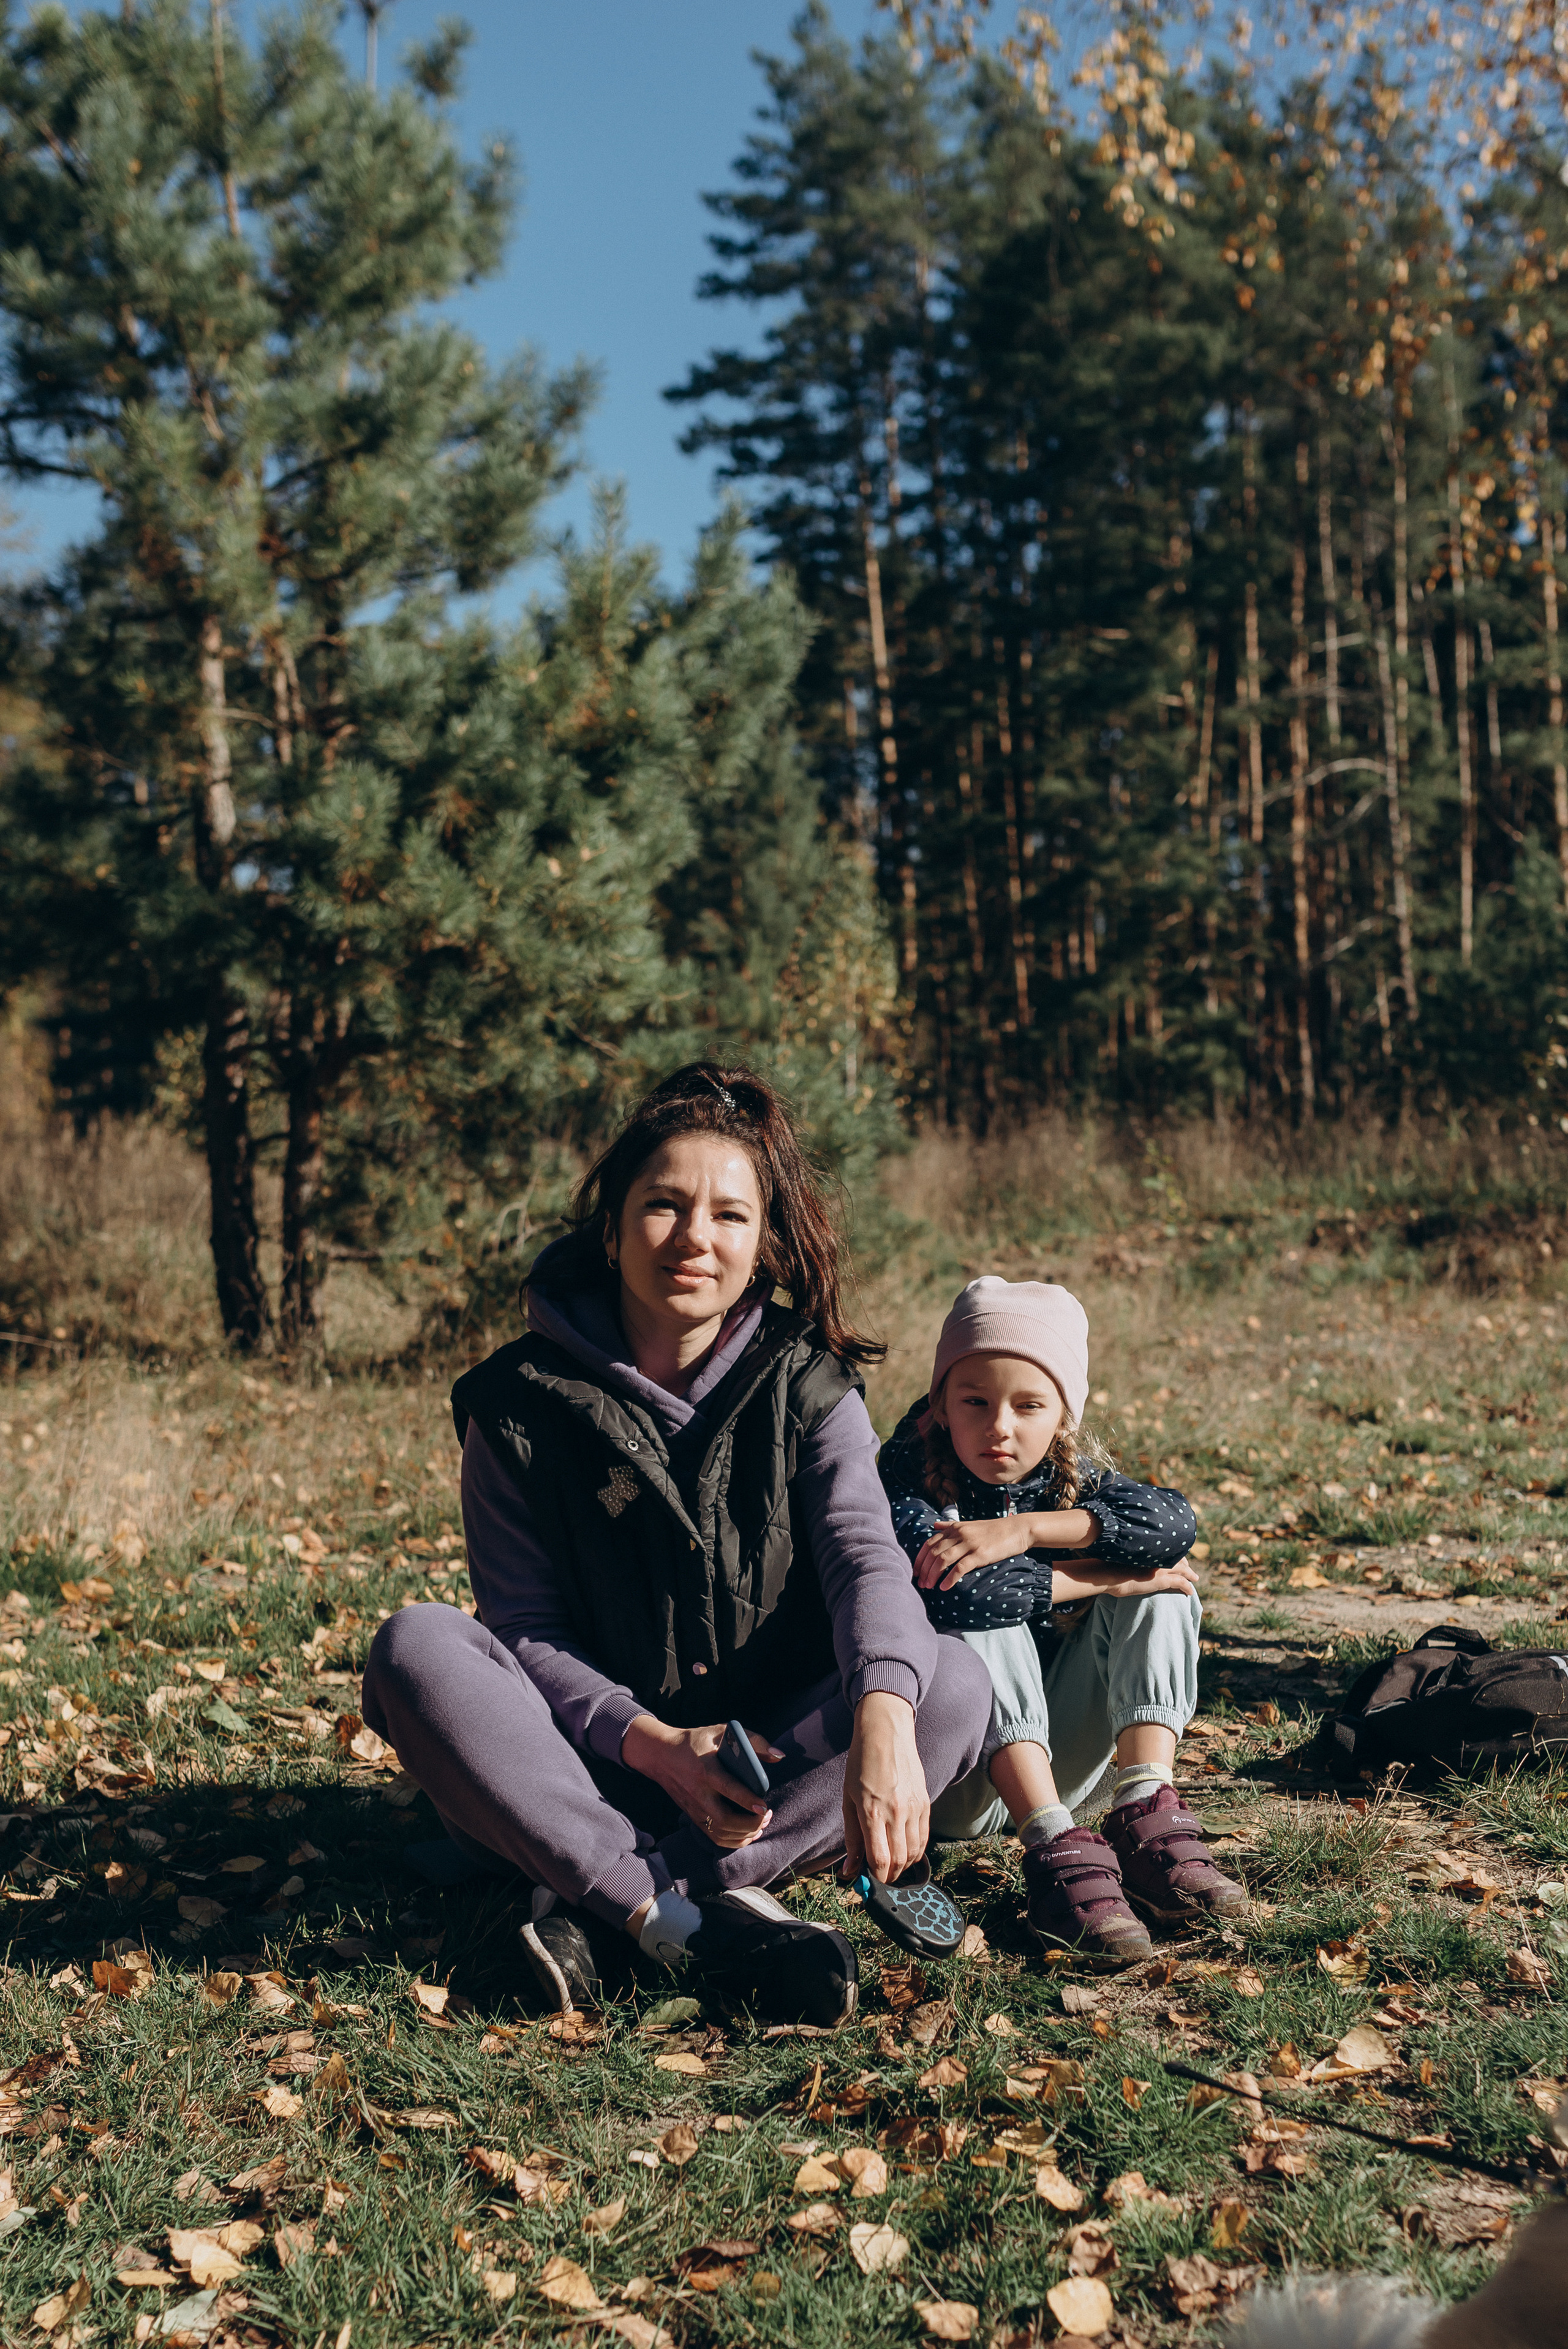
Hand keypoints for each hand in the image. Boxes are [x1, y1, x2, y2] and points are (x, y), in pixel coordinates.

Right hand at [621, 1715, 782, 1849]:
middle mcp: (699, 1793)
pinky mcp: (692, 1816)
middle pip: (725, 1819)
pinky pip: (714, 1837)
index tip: (764, 1806)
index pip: (728, 1788)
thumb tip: (779, 1756)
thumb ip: (752, 1741)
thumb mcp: (722, 1732)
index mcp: (706, 1770)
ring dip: (744, 1834)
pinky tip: (748, 1834)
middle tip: (767, 1815)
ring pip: (720, 1833)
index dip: (747, 1800)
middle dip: (750, 1824)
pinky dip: (733, 1841)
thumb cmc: (695, 1741)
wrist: (660, 1754)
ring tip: (761, 1824)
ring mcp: (694, 1808)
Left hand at [842, 1691, 927, 1884]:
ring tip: (892, 1866)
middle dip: (889, 1876)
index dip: (876, 1877)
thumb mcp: (848, 1800)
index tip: (870, 1881)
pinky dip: (916, 1851)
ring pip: (914, 1852)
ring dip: (903, 1866)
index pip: (879, 1859)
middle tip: (880, 1877)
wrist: (886, 1733)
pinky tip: (905, 1852)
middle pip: (898, 1861)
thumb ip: (851, 1838)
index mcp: (871, 1812)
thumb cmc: (861, 1765)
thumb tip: (849, 1871)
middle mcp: (896, 1812)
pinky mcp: (925, 1803)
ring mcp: (914, 1808)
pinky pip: (924, 1837)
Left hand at [913, 1515, 1029, 1590]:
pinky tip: (944, 1587)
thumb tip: (934, 1526)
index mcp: (954, 1528)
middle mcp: (959, 1534)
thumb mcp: (968, 1524)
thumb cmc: (992, 1529)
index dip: (920, 1558)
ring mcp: (970, 1544)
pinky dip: (950, 1578)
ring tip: (928, 1586)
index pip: (929, 1543)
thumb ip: (950, 1526)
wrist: (1016, 1529)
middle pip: (934, 1553)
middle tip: (920, 1583)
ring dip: (933, 1575)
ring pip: (943, 1560)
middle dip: (924, 1569)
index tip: (915, 1571)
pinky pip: (960, 1567)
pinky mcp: (980, 1554)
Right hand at [1051, 1558, 1200, 1604]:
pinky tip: (1190, 1591)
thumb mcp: (1116, 1554)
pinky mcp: (1160, 1581)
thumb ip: (1123, 1552)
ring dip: (1190, 1574)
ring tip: (1195, 1578)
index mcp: (1145, 1549)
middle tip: (1189, 1567)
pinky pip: (1180, 1583)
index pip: (1165, 1548)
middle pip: (1176, 1557)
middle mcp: (1154, 1556)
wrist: (1105, 1573)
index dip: (1172, 1552)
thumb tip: (1117, 1553)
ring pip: (1182, 1569)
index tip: (1176, 1554)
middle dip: (1184, 1563)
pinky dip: (1187, 1587)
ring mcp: (1159, 1567)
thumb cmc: (1105, 1565)